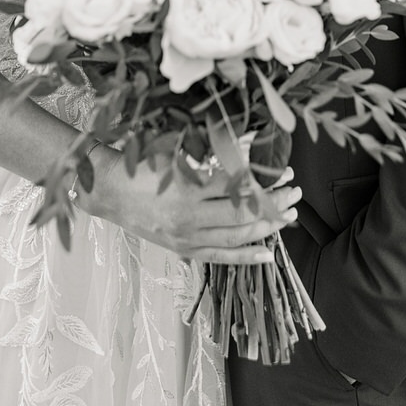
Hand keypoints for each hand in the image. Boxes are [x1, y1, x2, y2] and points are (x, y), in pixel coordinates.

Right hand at [84, 145, 300, 262]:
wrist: (109, 191)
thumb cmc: (141, 167)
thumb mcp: (176, 153)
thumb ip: (211, 155)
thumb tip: (245, 148)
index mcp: (190, 189)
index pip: (240, 188)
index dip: (266, 182)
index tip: (285, 174)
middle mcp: (191, 217)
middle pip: (244, 214)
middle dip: (275, 205)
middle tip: (296, 195)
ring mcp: (188, 238)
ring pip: (237, 237)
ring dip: (267, 228)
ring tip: (289, 217)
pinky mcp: (184, 250)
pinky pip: (221, 257)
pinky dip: (246, 256)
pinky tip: (267, 253)